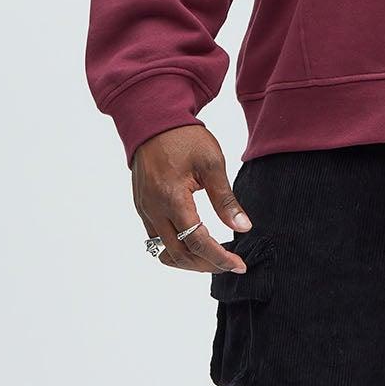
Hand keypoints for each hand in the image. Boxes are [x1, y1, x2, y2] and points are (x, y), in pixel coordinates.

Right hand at [131, 125, 252, 272]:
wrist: (153, 121)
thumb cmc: (184, 138)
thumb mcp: (212, 164)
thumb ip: (225, 200)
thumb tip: (243, 227)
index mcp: (171, 198)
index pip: (197, 242)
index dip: (220, 258)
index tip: (239, 265)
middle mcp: (153, 209)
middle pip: (179, 254)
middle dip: (207, 265)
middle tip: (230, 264)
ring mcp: (144, 210)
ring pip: (164, 251)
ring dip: (189, 261)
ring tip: (212, 258)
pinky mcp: (141, 207)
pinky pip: (156, 239)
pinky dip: (176, 248)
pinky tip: (194, 242)